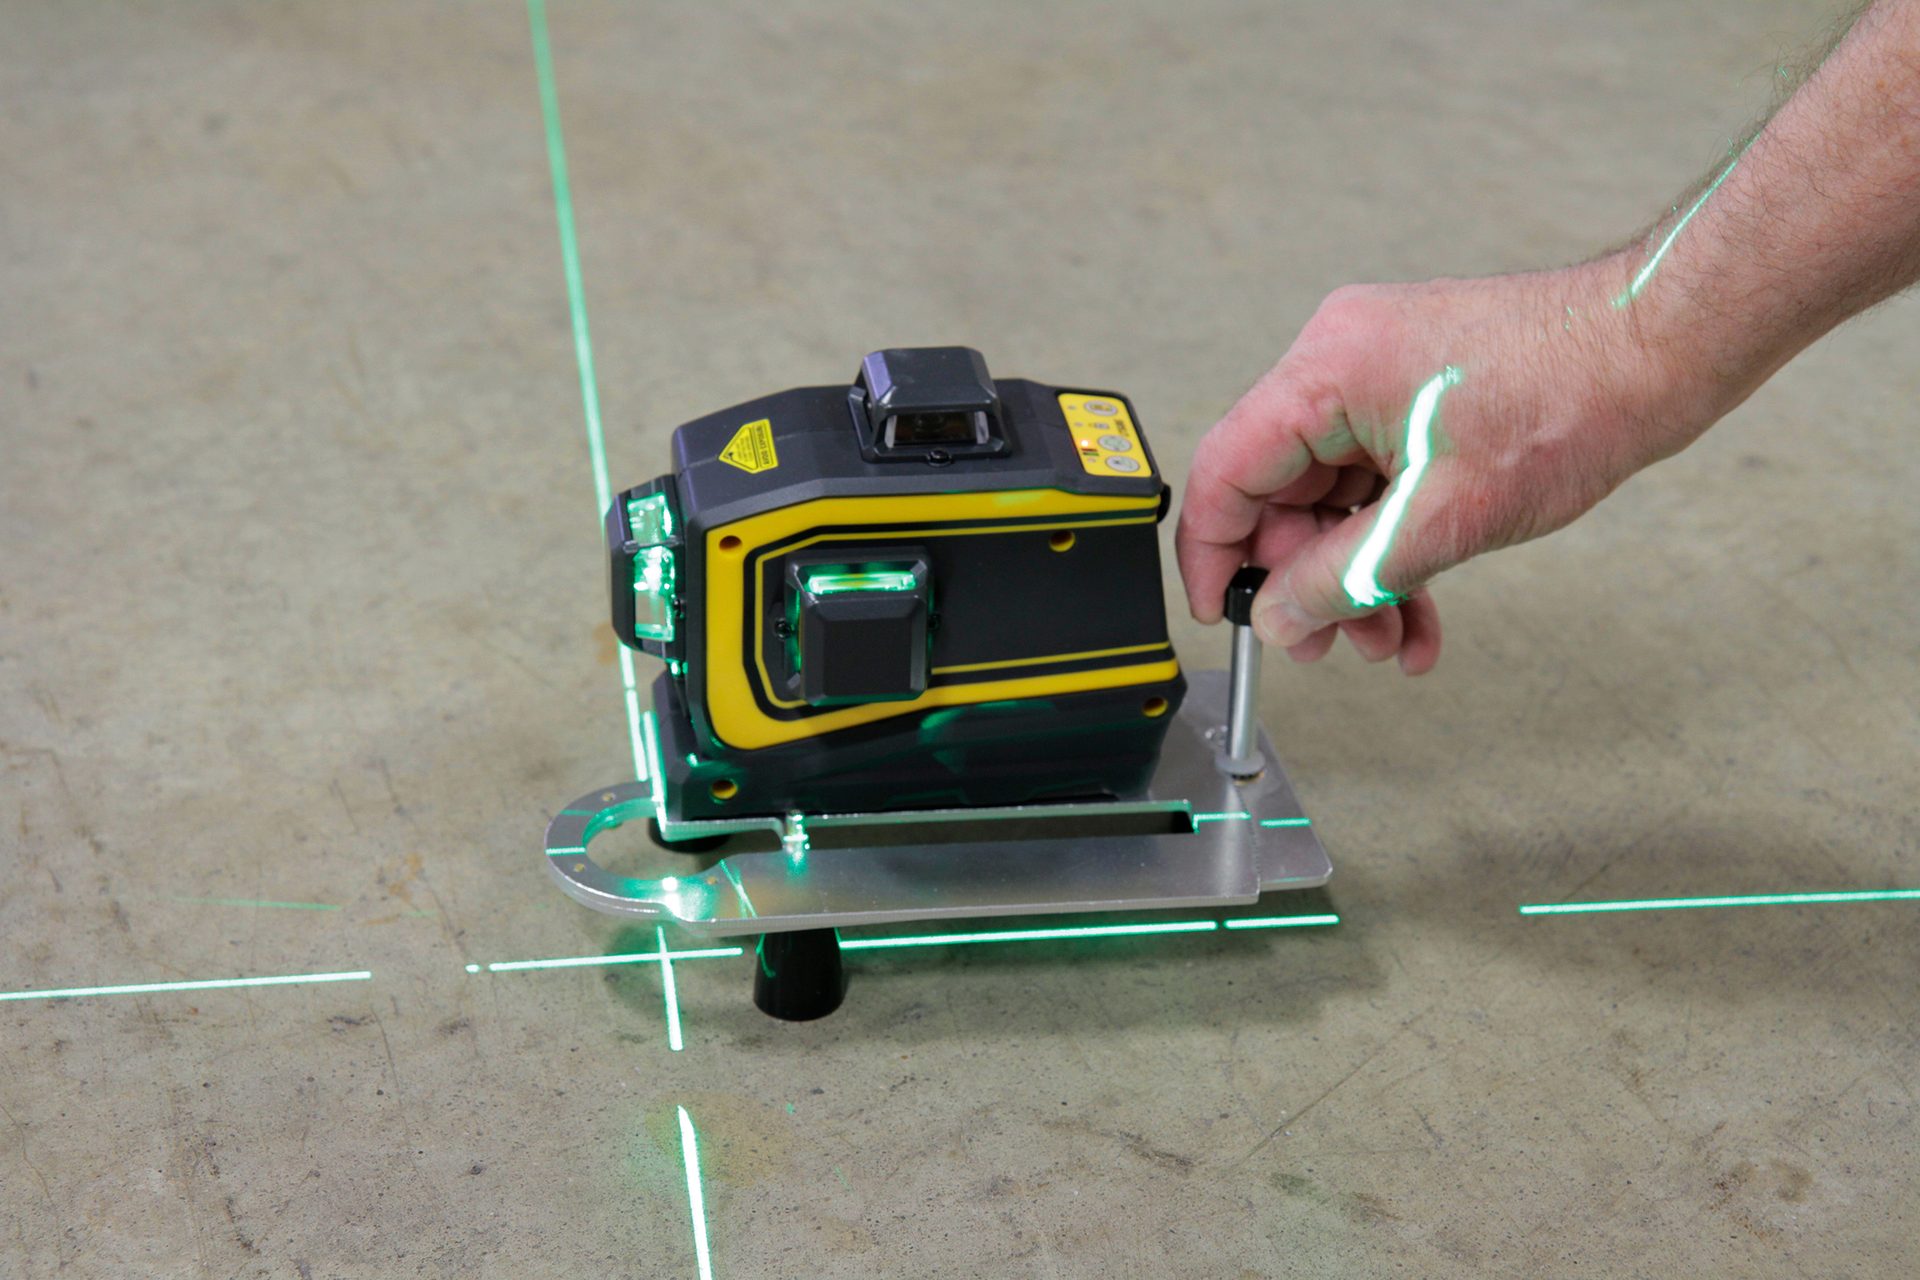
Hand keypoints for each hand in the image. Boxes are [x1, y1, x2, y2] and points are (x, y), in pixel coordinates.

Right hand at [1175, 262, 1702, 673]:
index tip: (1222, 614)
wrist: (1662, 351)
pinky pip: (1377, 485)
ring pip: (1333, 500)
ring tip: (1387, 638)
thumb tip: (1280, 616)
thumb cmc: (1573, 397)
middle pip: (1282, 494)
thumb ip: (1343, 576)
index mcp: (1327, 369)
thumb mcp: (1442, 517)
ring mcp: (1380, 378)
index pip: (1226, 472)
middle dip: (1306, 581)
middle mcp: (1340, 362)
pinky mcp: (1417, 398)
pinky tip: (1417, 609)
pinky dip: (1391, 547)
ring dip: (1356, 576)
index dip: (1215, 555)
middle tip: (1327, 644)